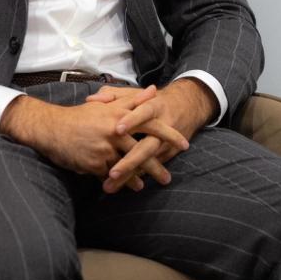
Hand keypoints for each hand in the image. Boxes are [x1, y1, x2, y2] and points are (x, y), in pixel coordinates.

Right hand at [0, 94, 159, 190]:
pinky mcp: (93, 163)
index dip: (169, 135)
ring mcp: (104, 148)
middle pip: (142, 150)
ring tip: (146, 186)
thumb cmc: (82, 116)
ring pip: (127, 166)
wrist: (52, 128)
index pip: (152, 124)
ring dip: (138, 178)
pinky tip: (125, 187)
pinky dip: (119, 182)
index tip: (184, 144)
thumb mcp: (108, 104)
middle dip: (157, 167)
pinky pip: (110, 175)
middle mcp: (115, 131)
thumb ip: (133, 100)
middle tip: (168, 178)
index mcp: (121, 115)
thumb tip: (154, 90)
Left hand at [86, 79, 212, 192]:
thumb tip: (92, 99)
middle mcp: (163, 126)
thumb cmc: (153, 101)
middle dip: (130, 160)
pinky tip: (119, 186)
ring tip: (110, 186)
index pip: (144, 113)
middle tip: (112, 173)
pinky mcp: (168, 153)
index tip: (118, 130)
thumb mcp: (137, 94)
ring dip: (130, 175)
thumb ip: (114, 95)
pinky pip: (149, 167)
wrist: (188, 106)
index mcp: (155, 107)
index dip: (132, 120)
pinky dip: (135, 176)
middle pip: (148, 146)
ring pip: (147, 162)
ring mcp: (166, 143)